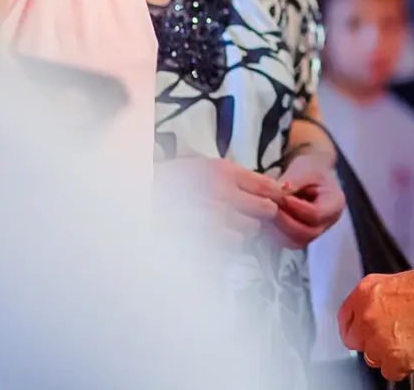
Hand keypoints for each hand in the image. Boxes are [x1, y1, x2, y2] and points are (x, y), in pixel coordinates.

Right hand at [155, 156, 284, 240]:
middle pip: (265, 210)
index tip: (274, 200)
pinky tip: (212, 236)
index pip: (267, 186)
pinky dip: (226, 244)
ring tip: (222, 225)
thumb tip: (270, 191)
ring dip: (242, 230)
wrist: (138, 199)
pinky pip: (231, 245)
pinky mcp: (204, 239)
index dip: (275, 196)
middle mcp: (220, 193)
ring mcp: (212, 218)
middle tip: (249, 215)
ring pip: (250, 230)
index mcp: (221, 171)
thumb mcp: (203, 169)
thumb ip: (235, 179)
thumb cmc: (169, 184)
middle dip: (260, 214)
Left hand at [272, 147, 344, 248]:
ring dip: (278, 229)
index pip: (316, 214)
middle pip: (307, 233)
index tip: (280, 198)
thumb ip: (291, 183)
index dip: (296, 208)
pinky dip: (275, 233)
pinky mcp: (301, 236)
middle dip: (284, 221)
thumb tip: (276, 194)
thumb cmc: (310, 169)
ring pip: (296, 241)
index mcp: (335, 204)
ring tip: (265, 214)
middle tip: (267, 208)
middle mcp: (328, 222)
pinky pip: (287, 242)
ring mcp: (315, 232)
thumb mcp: (303, 169)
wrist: (310, 173)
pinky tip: (265, 220)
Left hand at [338, 264, 413, 381]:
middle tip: (391, 337)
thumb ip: (386, 296)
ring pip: (372, 357)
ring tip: (410, 342)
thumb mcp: (407, 279)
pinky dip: (403, 366)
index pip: (345, 315)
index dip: (354, 325)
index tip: (359, 330)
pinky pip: (391, 371)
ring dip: (388, 354)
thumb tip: (384, 308)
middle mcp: (369, 314)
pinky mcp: (395, 358)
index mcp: (369, 289)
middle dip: (371, 341)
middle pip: (355, 339)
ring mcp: (379, 338)